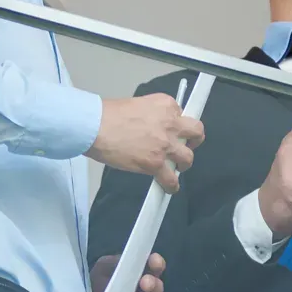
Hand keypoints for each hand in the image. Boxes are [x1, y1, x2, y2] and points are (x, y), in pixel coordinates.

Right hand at [87, 94, 205, 191]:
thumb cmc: (107, 115)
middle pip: (196, 132)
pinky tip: (169, 187)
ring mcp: (165, 145)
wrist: (95, 126)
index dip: (177, 124)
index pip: (181, 114)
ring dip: (183, 163)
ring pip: (187, 158)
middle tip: (186, 146)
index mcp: (165, 105)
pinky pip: (171, 179)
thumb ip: (150, 115)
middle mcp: (170, 123)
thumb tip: (150, 129)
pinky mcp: (155, 163)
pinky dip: (172, 185)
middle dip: (194, 140)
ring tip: (177, 167)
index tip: (173, 130)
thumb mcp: (136, 104)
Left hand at [90, 253, 168, 291]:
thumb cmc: (96, 285)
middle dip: (154, 285)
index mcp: (141, 277)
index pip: (155, 269)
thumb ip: (117, 263)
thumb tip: (131, 261)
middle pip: (159, 290)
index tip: (153, 261)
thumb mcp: (103, 268)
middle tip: (144, 282)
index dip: (157, 264)